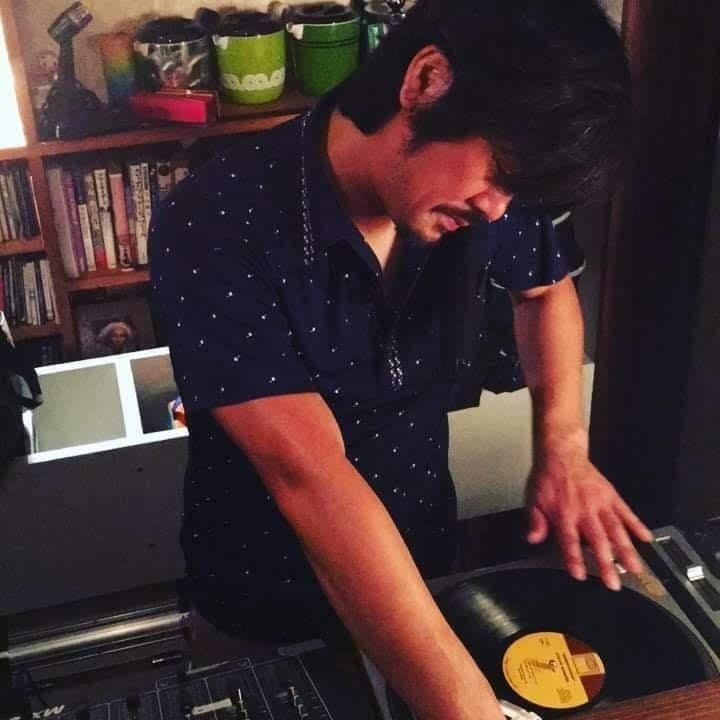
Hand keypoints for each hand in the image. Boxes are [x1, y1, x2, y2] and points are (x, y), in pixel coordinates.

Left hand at [525, 432, 653, 590]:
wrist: (562, 454)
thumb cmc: (548, 480)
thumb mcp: (534, 500)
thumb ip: (535, 521)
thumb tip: (533, 539)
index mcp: (564, 513)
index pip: (569, 540)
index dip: (574, 558)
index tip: (581, 575)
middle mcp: (585, 510)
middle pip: (597, 540)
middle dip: (606, 563)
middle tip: (614, 583)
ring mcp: (601, 503)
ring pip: (616, 530)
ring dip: (626, 550)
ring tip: (635, 569)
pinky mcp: (612, 496)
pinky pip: (627, 512)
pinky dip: (638, 526)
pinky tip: (647, 539)